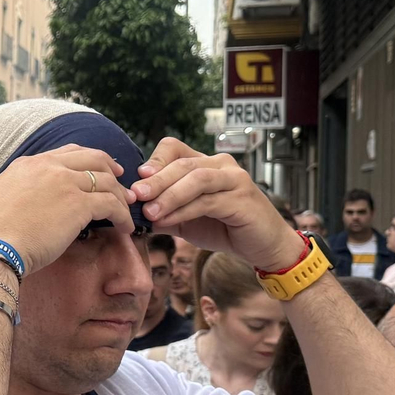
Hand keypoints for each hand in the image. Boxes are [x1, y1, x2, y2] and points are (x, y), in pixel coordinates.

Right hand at [0, 145, 130, 276]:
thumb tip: (25, 208)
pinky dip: (123, 216)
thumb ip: (19, 195)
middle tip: (121, 184)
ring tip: (126, 212)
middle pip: (93, 158)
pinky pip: (111, 205)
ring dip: (120, 196)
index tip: (100, 170)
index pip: (66, 153)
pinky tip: (126, 228)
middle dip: (111, 169)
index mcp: (28, 165)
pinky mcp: (78, 205)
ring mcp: (65, 183)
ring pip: (106, 181)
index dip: (88, 160)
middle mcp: (48, 167)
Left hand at [130, 139, 304, 272]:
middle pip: (183, 163)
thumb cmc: (224, 228)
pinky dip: (184, 210)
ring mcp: (234, 179)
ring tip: (149, 211)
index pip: (174, 148)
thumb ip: (162, 213)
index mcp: (204, 164)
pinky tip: (168, 222)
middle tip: (135, 195)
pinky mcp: (242, 198)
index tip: (135, 179)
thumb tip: (132, 213)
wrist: (262, 246)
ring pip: (196, 178)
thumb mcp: (186, 219)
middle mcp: (220, 165)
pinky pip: (208, 201)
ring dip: (169, 194)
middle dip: (156, 180)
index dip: (154, 160)